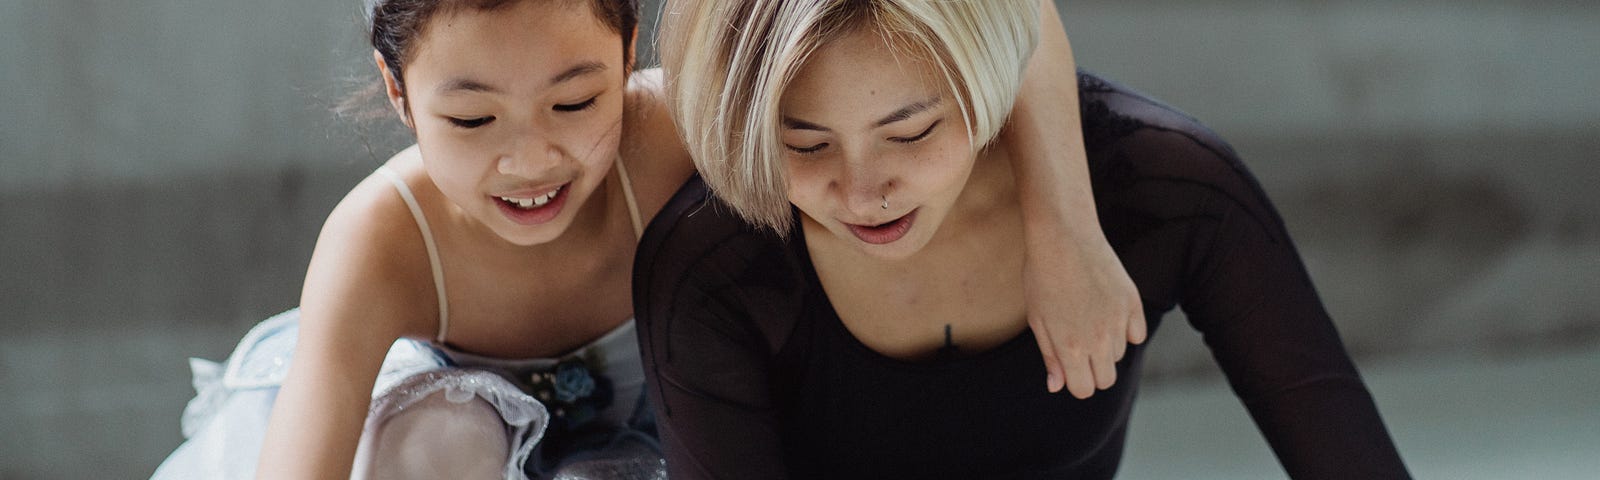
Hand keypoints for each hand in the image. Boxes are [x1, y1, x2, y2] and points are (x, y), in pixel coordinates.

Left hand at [1024, 230, 1145, 398]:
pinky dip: (1126, 329)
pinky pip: (1137, 334)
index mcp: (1070, 348)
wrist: (1063, 237)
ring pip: (1120, 354)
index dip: (1075, 382)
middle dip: (1093, 371)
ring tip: (1088, 318)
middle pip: (1106, 380)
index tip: (1070, 367)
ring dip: (1106, 346)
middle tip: (1080, 347)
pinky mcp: (1133, 303)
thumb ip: (1051, 356)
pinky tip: (1108, 311)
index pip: (1083, 390)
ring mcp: (1119, 322)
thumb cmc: (1042, 277)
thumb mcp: (1037, 320)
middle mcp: (1098, 340)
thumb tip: (1057, 385)